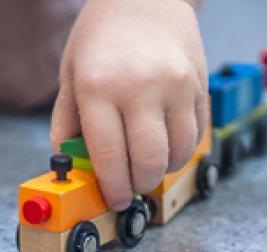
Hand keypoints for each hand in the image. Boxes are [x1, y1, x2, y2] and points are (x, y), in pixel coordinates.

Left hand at [51, 0, 207, 210]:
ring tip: (149, 163)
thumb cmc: (101, 36)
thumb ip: (68, 122)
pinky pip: (197, 133)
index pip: (109, 156)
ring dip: (164, 169)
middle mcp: (141, 87)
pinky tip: (167, 144)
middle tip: (132, 185)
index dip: (113, 187)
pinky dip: (183, 149)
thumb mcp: (71, 74)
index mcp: (99, 87)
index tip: (115, 199)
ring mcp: (176, 85)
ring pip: (179, 153)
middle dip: (139, 183)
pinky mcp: (199, 84)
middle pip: (148, 161)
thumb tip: (70, 164)